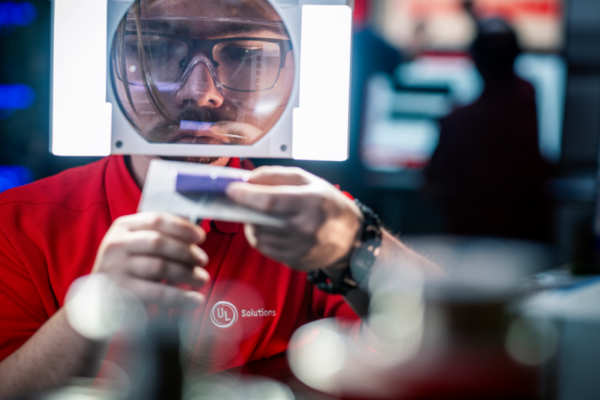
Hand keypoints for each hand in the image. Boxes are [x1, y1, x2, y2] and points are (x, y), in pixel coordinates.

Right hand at [91, 212, 208, 307]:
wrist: (95, 301)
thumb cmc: (126, 268)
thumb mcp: (135, 245)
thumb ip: (159, 236)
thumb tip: (195, 236)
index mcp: (123, 226)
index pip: (156, 219)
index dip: (182, 227)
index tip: (201, 236)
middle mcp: (116, 244)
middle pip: (158, 242)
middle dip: (186, 251)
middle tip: (203, 260)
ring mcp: (115, 268)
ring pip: (160, 267)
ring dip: (187, 273)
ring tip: (202, 278)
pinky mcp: (119, 293)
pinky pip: (157, 293)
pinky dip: (180, 296)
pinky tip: (195, 299)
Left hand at [226, 167, 362, 271]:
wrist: (350, 238)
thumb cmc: (329, 205)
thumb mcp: (309, 181)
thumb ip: (277, 176)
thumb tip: (248, 179)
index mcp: (311, 202)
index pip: (270, 201)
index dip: (246, 195)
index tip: (231, 189)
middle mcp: (307, 228)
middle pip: (261, 220)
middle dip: (246, 208)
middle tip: (244, 199)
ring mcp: (300, 248)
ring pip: (259, 236)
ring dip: (253, 223)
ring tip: (262, 214)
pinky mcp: (295, 261)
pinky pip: (265, 249)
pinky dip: (260, 237)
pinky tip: (270, 228)